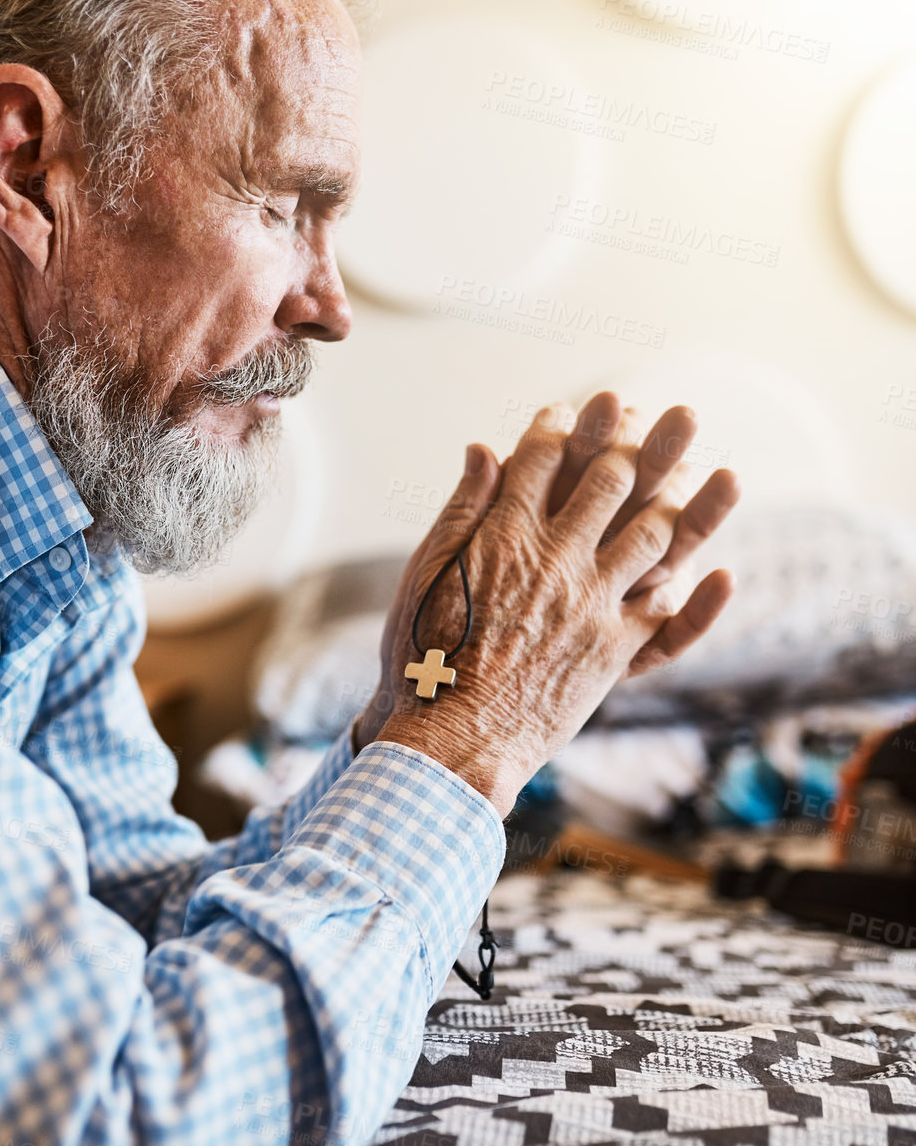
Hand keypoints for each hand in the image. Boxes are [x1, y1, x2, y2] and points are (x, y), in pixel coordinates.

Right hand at [354, 397, 738, 814]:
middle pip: (609, 483)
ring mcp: (592, 606)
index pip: (540, 460)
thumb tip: (485, 448)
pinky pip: (670, 620)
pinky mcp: (613, 652)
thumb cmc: (424, 657)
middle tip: (661, 415)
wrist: (450, 736)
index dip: (558, 427)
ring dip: (682, 497)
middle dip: (638, 440)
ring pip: (652, 535)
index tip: (570, 409)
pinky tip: (721, 575)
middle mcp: (557, 561)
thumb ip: (462, 509)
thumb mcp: (426, 572)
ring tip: (703, 472)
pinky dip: (701, 600)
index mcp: (504, 536)